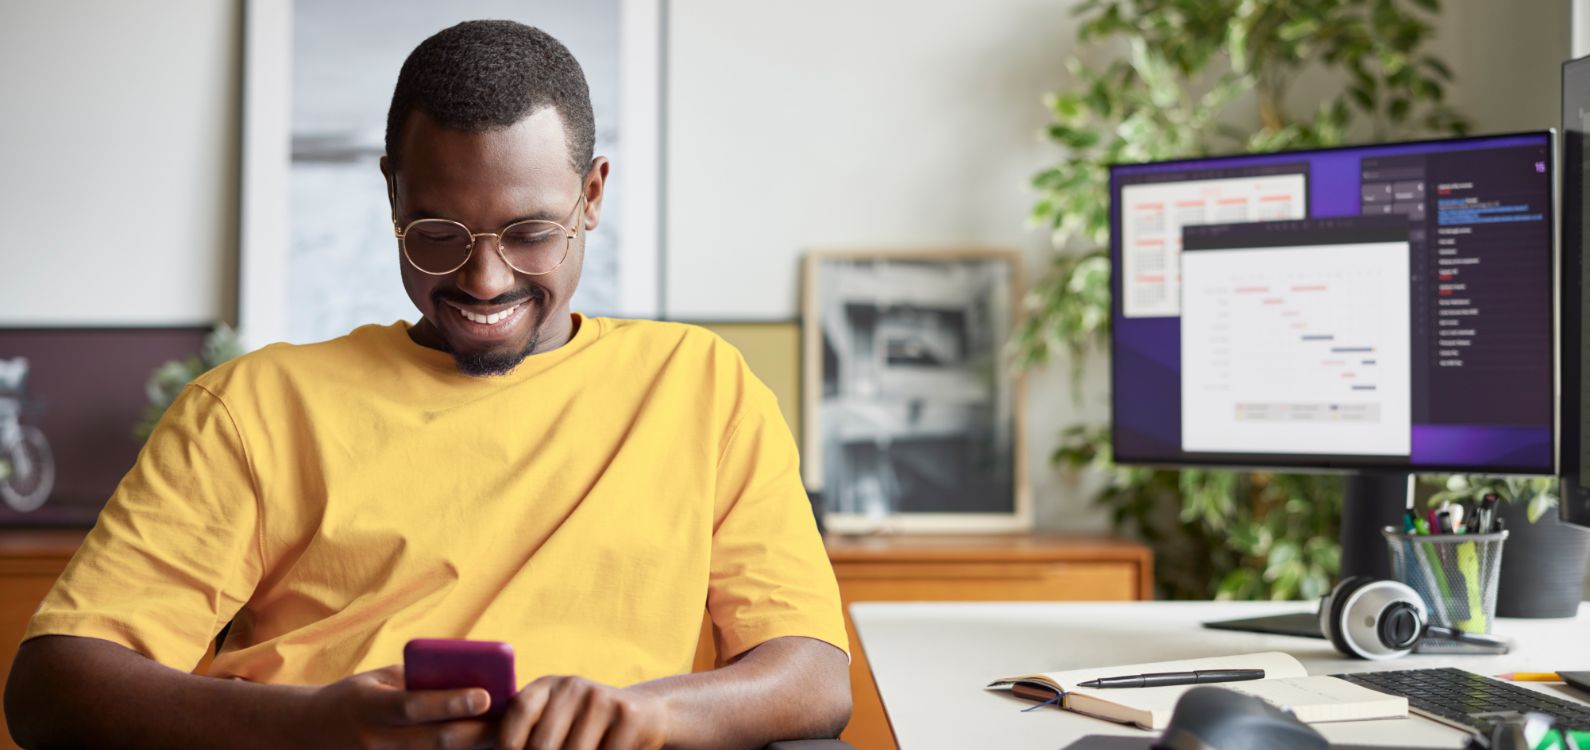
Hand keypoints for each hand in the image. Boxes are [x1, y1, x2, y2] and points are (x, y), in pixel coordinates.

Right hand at [304, 664, 494, 749]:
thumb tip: (471, 679)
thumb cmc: (356, 697)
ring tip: (502, 740)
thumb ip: (419, 680)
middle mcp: (373, 740)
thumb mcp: (380, 679)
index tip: (485, 696)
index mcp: (370, 706)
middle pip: (434, 742)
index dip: (451, 703)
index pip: (414, 705)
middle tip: (511, 724)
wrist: (310, 733)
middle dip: (476, 734)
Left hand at [494, 675, 668, 749]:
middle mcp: (572, 685)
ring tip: (585, 749)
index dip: (509, 744)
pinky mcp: (628, 714)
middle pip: (543, 745)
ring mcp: (601, 697)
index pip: (518, 712)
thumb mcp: (554, 721)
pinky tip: (608, 749)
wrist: (645, 716)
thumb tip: (466, 740)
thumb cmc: (586, 728)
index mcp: (547, 686)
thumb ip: (517, 734)